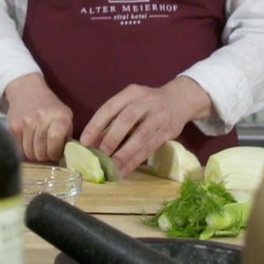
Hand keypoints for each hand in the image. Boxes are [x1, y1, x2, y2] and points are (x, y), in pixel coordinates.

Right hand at [3, 73, 72, 162]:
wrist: (27, 90)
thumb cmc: (50, 107)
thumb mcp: (65, 116)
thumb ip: (66, 135)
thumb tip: (65, 156)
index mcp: (59, 117)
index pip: (55, 139)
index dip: (55, 152)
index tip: (56, 153)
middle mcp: (41, 119)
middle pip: (41, 152)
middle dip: (45, 156)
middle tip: (46, 151)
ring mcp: (26, 123)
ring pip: (29, 153)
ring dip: (34, 154)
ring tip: (37, 147)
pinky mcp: (13, 126)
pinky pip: (19, 149)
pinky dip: (24, 150)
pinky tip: (28, 142)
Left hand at [80, 76, 211, 175]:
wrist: (179, 100)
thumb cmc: (147, 104)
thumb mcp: (130, 103)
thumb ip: (112, 120)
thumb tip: (91, 142)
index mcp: (131, 93)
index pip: (110, 107)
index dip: (96, 124)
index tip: (84, 141)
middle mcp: (145, 102)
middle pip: (126, 120)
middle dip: (111, 139)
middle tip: (99, 155)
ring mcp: (159, 116)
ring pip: (140, 136)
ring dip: (124, 153)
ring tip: (111, 168)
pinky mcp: (168, 131)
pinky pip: (150, 148)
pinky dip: (135, 160)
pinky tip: (125, 170)